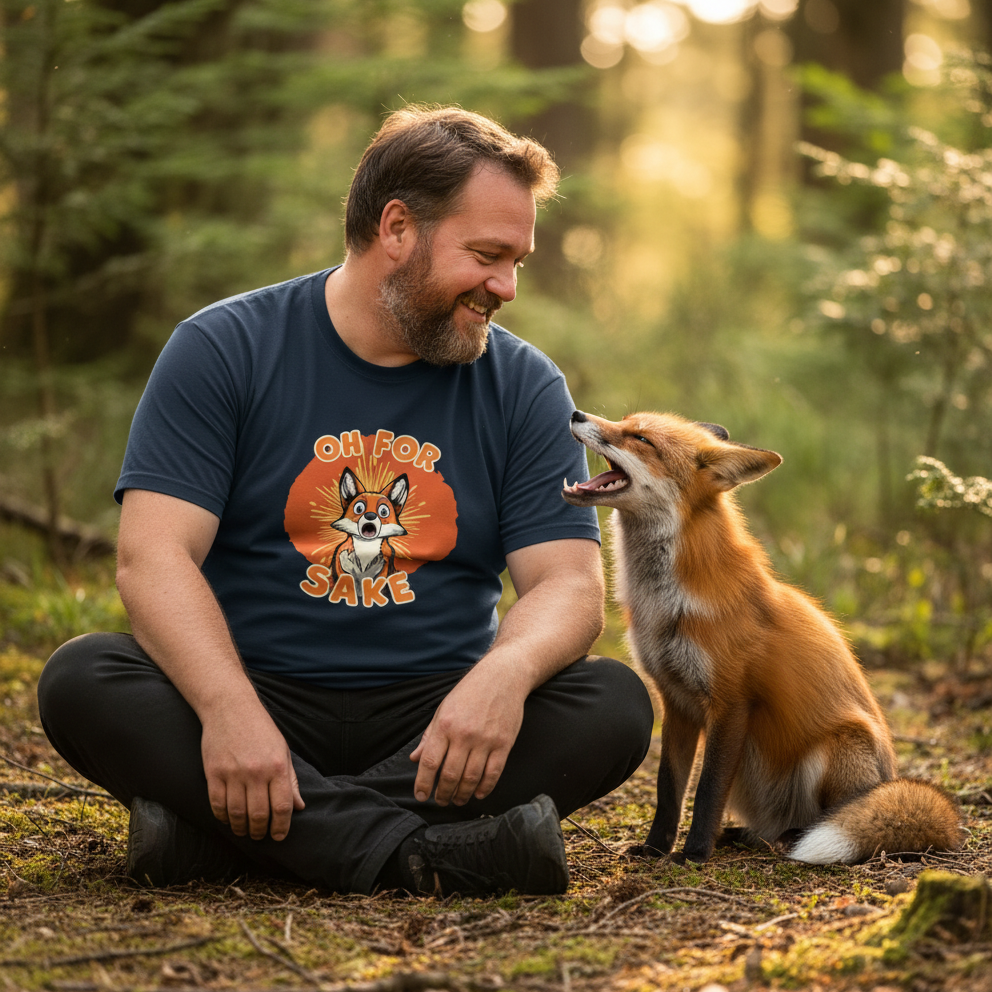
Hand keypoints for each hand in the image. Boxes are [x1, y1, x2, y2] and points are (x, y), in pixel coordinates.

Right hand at [200, 702, 304, 841]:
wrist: (230, 708)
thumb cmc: (261, 730)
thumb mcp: (283, 751)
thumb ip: (291, 780)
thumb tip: (299, 807)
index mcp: (277, 766)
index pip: (282, 806)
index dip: (281, 827)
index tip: (279, 836)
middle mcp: (257, 771)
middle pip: (259, 815)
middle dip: (260, 832)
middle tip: (260, 836)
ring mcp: (233, 773)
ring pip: (237, 814)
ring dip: (241, 829)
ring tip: (245, 831)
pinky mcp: (213, 773)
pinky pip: (218, 805)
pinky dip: (223, 818)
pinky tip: (228, 820)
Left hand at [409, 664, 525, 805]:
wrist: (502, 676)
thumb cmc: (470, 692)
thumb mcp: (443, 709)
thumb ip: (429, 735)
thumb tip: (415, 759)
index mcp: (445, 725)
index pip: (429, 762)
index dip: (423, 784)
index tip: (421, 796)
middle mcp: (464, 735)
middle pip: (450, 775)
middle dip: (443, 794)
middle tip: (441, 801)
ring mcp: (485, 740)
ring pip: (471, 778)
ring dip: (462, 795)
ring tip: (457, 801)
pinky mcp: (503, 744)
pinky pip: (493, 773)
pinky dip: (484, 788)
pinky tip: (478, 794)